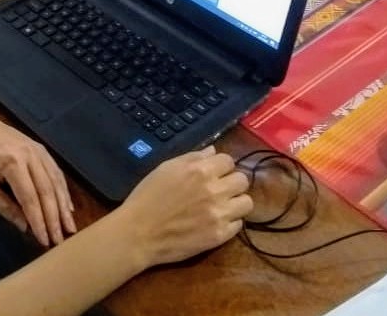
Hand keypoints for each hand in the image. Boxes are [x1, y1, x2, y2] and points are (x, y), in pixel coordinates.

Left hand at [0, 116, 76, 246]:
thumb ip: (3, 205)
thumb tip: (24, 226)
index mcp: (12, 164)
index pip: (29, 198)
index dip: (38, 221)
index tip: (45, 241)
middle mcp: (30, 156)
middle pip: (47, 192)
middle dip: (54, 219)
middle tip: (61, 240)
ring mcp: (39, 151)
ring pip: (56, 183)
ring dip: (63, 207)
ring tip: (69, 228)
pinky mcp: (42, 149)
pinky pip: (56, 173)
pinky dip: (63, 192)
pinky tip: (67, 207)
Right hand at [118, 146, 252, 268]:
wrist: (139, 233)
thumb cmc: (147, 197)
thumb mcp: (165, 168)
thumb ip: (192, 158)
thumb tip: (213, 152)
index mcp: (200, 171)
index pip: (228, 160)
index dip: (220, 166)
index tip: (213, 173)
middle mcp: (214, 190)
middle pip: (243, 180)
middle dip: (231, 182)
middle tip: (219, 189)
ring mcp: (219, 214)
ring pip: (247, 202)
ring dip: (235, 202)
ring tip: (221, 206)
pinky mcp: (220, 235)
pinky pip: (239, 224)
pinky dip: (229, 222)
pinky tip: (214, 221)